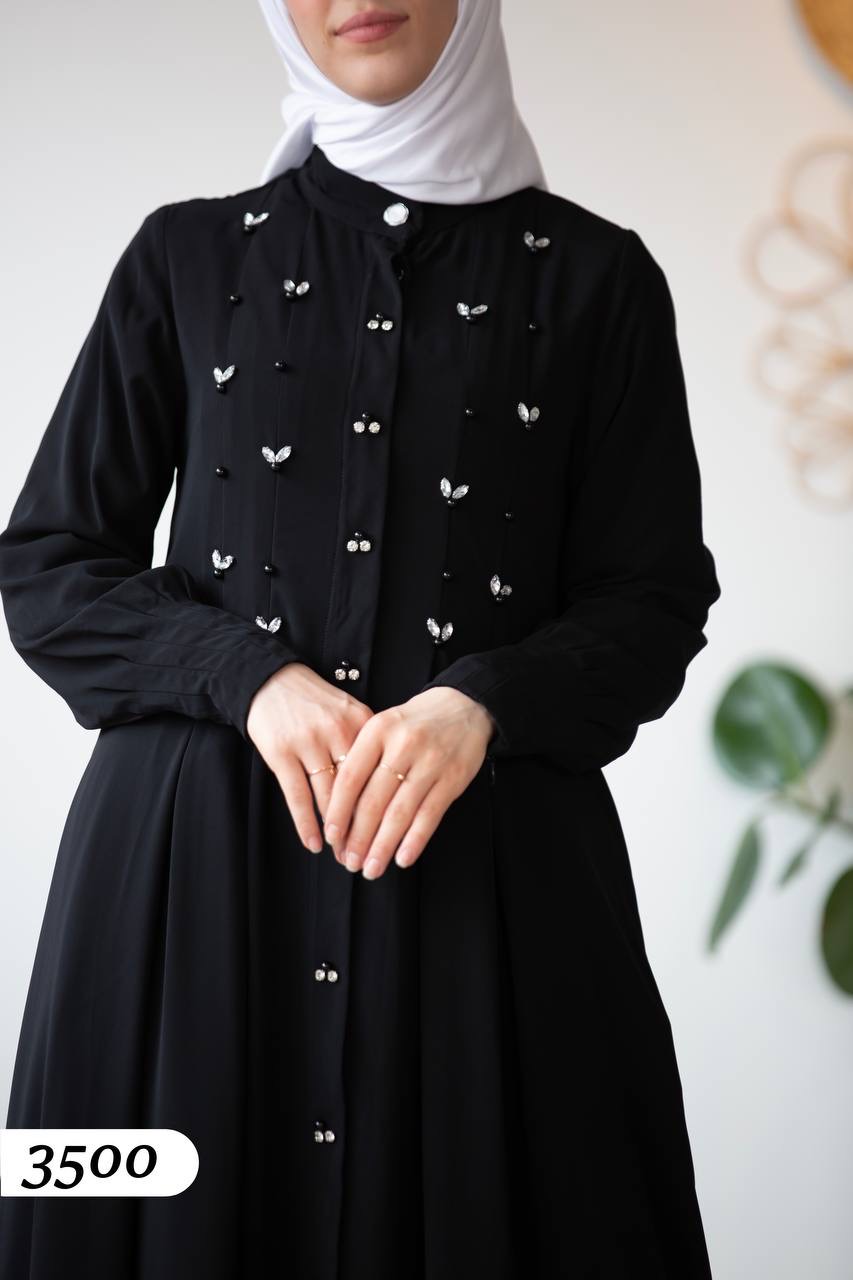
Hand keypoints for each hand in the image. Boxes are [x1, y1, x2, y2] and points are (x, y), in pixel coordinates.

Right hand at [246, 662, 374, 852]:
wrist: (271, 680)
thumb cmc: (315, 702)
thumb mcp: (350, 713)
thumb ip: (368, 745)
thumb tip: (387, 788)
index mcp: (362, 723)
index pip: (381, 774)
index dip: (386, 808)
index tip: (391, 834)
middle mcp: (338, 731)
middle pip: (358, 790)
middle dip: (363, 827)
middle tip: (367, 853)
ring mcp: (308, 742)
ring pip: (329, 797)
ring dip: (337, 831)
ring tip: (342, 855)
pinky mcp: (281, 752)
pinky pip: (297, 796)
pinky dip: (306, 824)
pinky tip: (314, 844)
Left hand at [322, 686, 495, 879]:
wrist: (463, 705)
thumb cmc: (413, 723)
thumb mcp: (382, 728)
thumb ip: (362, 761)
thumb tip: (341, 813)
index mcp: (378, 730)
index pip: (350, 777)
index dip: (338, 811)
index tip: (331, 837)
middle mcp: (403, 745)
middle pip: (374, 800)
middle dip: (359, 837)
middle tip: (349, 862)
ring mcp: (430, 762)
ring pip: (401, 812)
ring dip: (383, 846)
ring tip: (371, 868)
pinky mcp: (453, 778)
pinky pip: (430, 815)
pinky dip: (415, 840)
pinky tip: (403, 858)